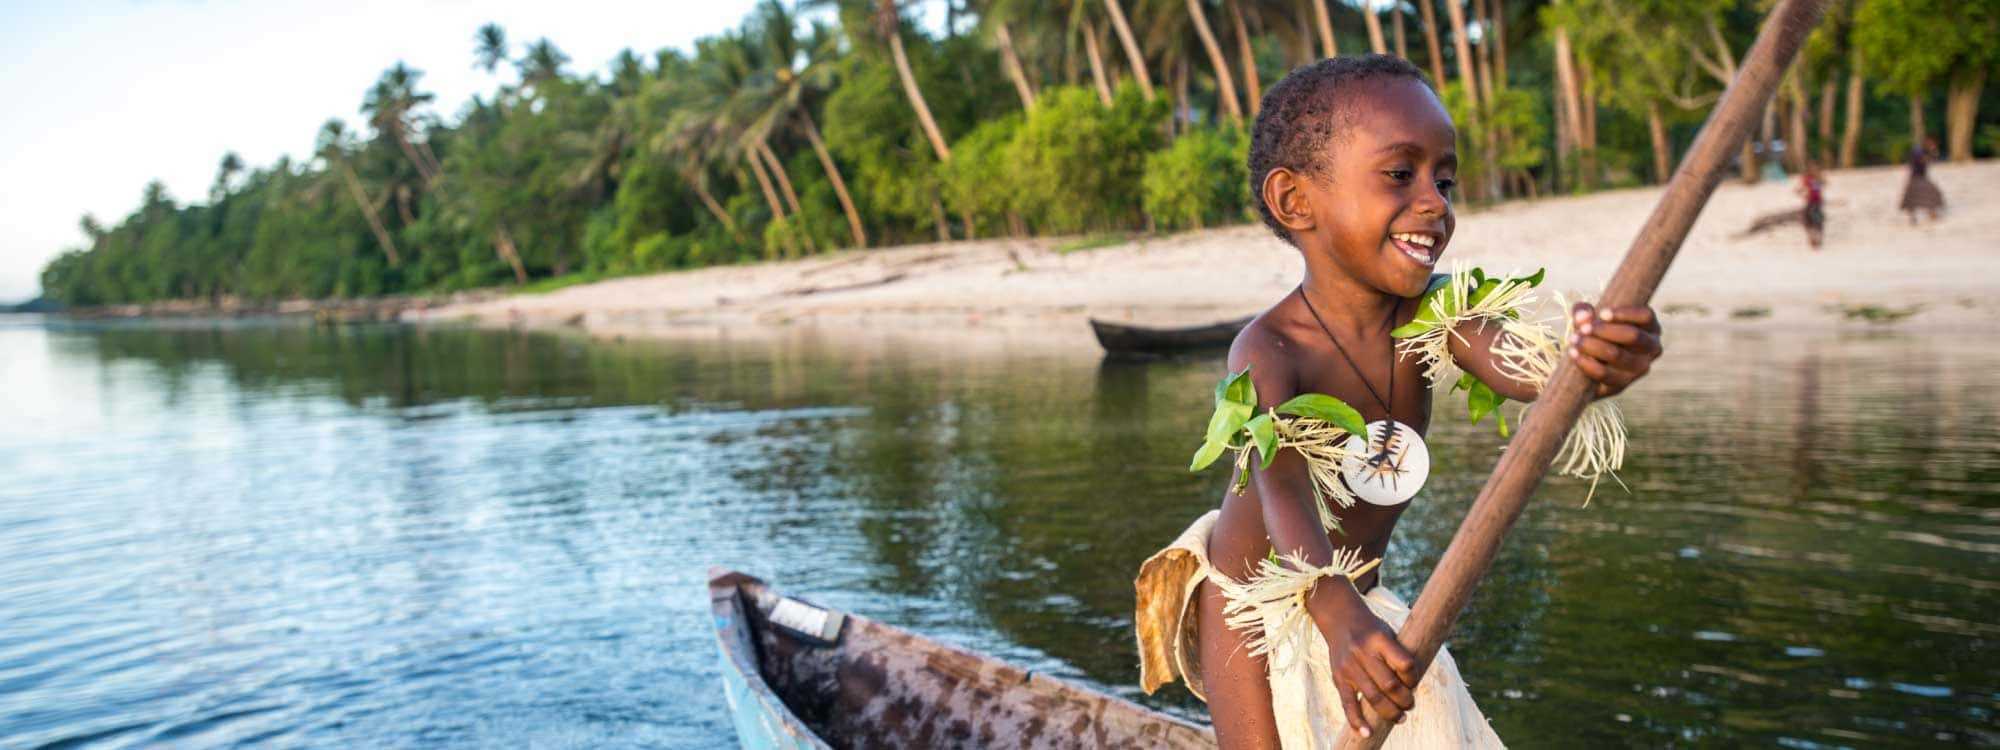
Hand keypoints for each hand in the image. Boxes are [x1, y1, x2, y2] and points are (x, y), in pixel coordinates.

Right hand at [1309, 581, 1416, 733]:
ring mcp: (1349, 667)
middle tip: (1410, 705)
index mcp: (1379, 638)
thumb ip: (1399, 655)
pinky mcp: (1338, 678)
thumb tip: (1412, 687)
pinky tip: (1367, 732)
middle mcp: (1362, 652)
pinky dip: (1357, 721)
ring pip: (1373, 698)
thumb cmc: (1372, 629)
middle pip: (1389, 685)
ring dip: (1390, 712)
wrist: (1340, 619)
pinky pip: (1348, 704)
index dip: (1413, 678)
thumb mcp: (1388, 633)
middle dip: (1405, 701)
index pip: (1405, 664)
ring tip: (1400, 717)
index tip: (1414, 681)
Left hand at [1567, 303, 1662, 397]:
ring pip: (1618, 355)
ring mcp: (1640, 369)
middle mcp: (1651, 348)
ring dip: (1593, 346)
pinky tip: (1573, 354)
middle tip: (1582, 329)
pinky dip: (1587, 363)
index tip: (1602, 313)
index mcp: (1650, 327)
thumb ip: (1584, 312)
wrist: (1588, 364)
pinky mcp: (1622, 384)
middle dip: (1604, 330)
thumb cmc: (1595, 333)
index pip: (1645, 316)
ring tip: (1574, 340)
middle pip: (1633, 336)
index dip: (1624, 313)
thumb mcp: (1589, 319)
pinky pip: (1605, 374)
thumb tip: (1583, 316)